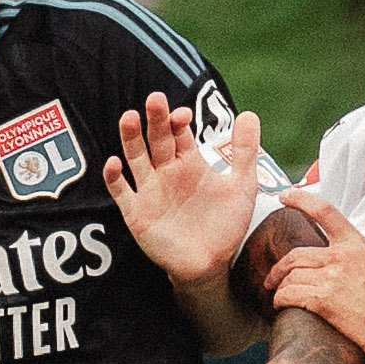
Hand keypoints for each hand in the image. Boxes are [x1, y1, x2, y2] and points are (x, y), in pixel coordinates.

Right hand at [101, 94, 263, 284]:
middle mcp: (165, 171)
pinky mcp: (137, 213)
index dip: (179, 120)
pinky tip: (114, 163)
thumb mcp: (241, 186)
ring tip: (128, 118)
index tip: (184, 115)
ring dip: (130, 139)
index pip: (178, 133)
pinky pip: (121, 192)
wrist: (212, 264)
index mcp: (188, 162)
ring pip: (135, 158)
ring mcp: (149, 190)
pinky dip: (114, 178)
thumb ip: (244, 152)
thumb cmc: (224, 224)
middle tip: (155, 99)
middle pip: (156, 139)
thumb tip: (250, 113)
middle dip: (155, 120)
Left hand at [252, 199, 364, 363]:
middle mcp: (342, 256)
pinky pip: (289, 294)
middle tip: (272, 278)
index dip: (301, 200)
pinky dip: (280, 300)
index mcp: (357, 244)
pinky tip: (281, 307)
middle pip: (296, 254)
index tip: (285, 195)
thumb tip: (340, 258)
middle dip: (278, 268)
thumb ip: (356, 257)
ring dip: (279, 287)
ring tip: (278, 296)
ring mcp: (332, 277)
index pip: (325, 211)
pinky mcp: (323, 299)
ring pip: (290, 276)